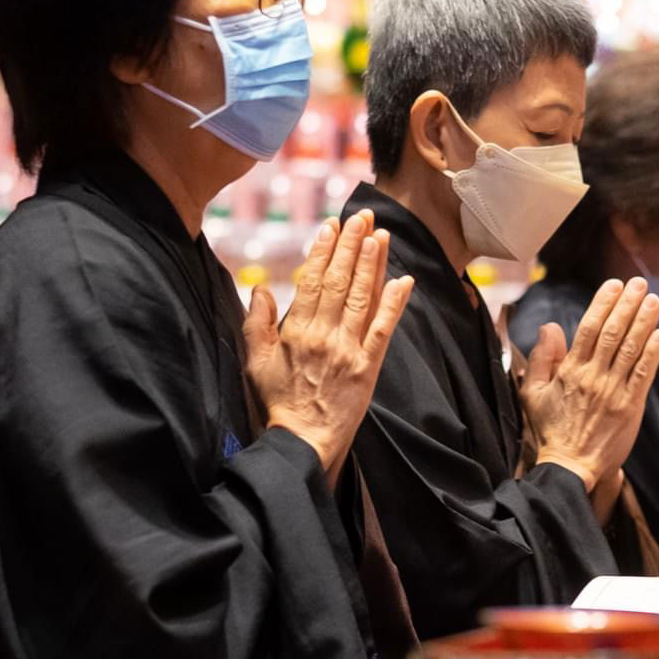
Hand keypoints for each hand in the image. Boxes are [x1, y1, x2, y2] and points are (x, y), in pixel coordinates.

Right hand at [244, 211, 413, 476]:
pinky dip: (395, 304)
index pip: (313, 281)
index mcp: (296, 331)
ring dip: (373, 264)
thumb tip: (260, 288)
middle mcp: (324, 336)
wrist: (303, 441)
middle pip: (342, 282)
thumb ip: (256, 323)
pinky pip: (384, 330)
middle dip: (352, 246)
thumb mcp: (255, 362)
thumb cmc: (278, 401)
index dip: (324, 251)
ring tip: (381, 236)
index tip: (332, 226)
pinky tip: (404, 280)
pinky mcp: (369, 367)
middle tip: (362, 217)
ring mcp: (349, 351)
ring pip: (363, 299)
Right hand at [523, 278, 658, 491]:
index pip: (589, 328)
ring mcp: (613, 392)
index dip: (603, 303)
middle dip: (628, 305)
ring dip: (644, 322)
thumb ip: (542, 358)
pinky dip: (653, 353)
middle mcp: (593, 377)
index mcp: (570, 371)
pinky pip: (644, 375)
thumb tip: (551, 326)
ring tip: (654, 300)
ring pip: (631, 350)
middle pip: (613, 333)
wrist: (570, 467)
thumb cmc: (551, 429)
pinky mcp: (630, 407)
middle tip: (640, 284)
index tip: (615, 284)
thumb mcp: (532, 393)